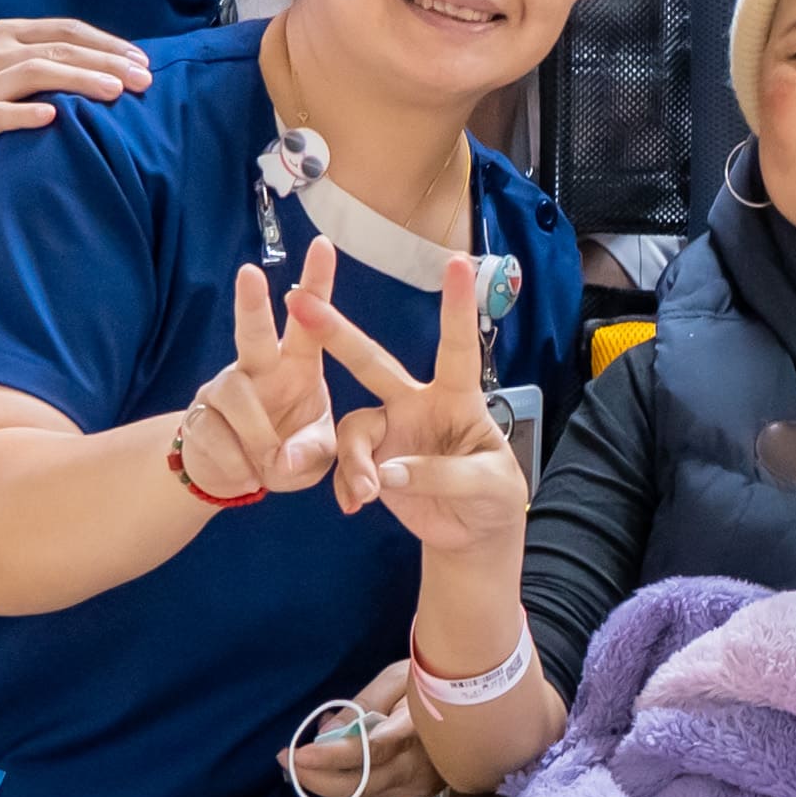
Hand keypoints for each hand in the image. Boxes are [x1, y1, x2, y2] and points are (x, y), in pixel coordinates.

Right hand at [0, 15, 153, 185]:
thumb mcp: (25, 73)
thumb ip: (61, 62)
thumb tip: (127, 67)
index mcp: (10, 33)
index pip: (67, 30)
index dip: (108, 43)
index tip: (143, 62)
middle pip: (58, 49)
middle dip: (105, 62)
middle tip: (142, 79)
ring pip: (34, 73)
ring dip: (78, 80)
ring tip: (114, 91)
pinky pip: (1, 113)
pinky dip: (26, 113)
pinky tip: (52, 116)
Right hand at [172, 245, 347, 508]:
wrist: (236, 476)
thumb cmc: (287, 452)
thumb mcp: (316, 456)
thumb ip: (311, 454)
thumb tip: (283, 459)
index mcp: (298, 365)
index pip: (310, 322)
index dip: (316, 283)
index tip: (322, 245)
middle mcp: (259, 367)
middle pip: (252, 332)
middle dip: (250, 303)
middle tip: (249, 273)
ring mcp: (224, 388)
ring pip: (235, 396)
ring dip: (257, 437)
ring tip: (269, 466)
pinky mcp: (198, 415)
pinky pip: (216, 437)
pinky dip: (237, 465)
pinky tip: (246, 474)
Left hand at [282, 671, 440, 796]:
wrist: (478, 710)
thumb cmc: (434, 685)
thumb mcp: (399, 678)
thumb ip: (363, 705)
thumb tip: (327, 732)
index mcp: (418, 729)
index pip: (371, 750)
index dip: (333, 756)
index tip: (300, 754)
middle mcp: (419, 766)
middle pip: (360, 784)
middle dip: (316, 778)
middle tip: (286, 760)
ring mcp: (418, 786)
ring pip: (361, 794)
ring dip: (327, 781)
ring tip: (305, 761)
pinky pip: (372, 795)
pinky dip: (349, 783)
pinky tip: (338, 766)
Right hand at [295, 258, 525, 550]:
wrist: (474, 533)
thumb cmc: (494, 497)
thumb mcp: (488, 484)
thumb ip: (443, 473)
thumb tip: (388, 472)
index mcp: (457, 398)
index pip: (457, 347)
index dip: (456, 308)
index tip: (458, 262)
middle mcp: (417, 404)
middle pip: (373, 362)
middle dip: (338, 332)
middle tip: (301, 300)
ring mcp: (391, 430)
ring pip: (352, 427)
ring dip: (353, 461)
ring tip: (367, 494)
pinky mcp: (372, 461)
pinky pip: (344, 464)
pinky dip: (347, 484)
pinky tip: (357, 504)